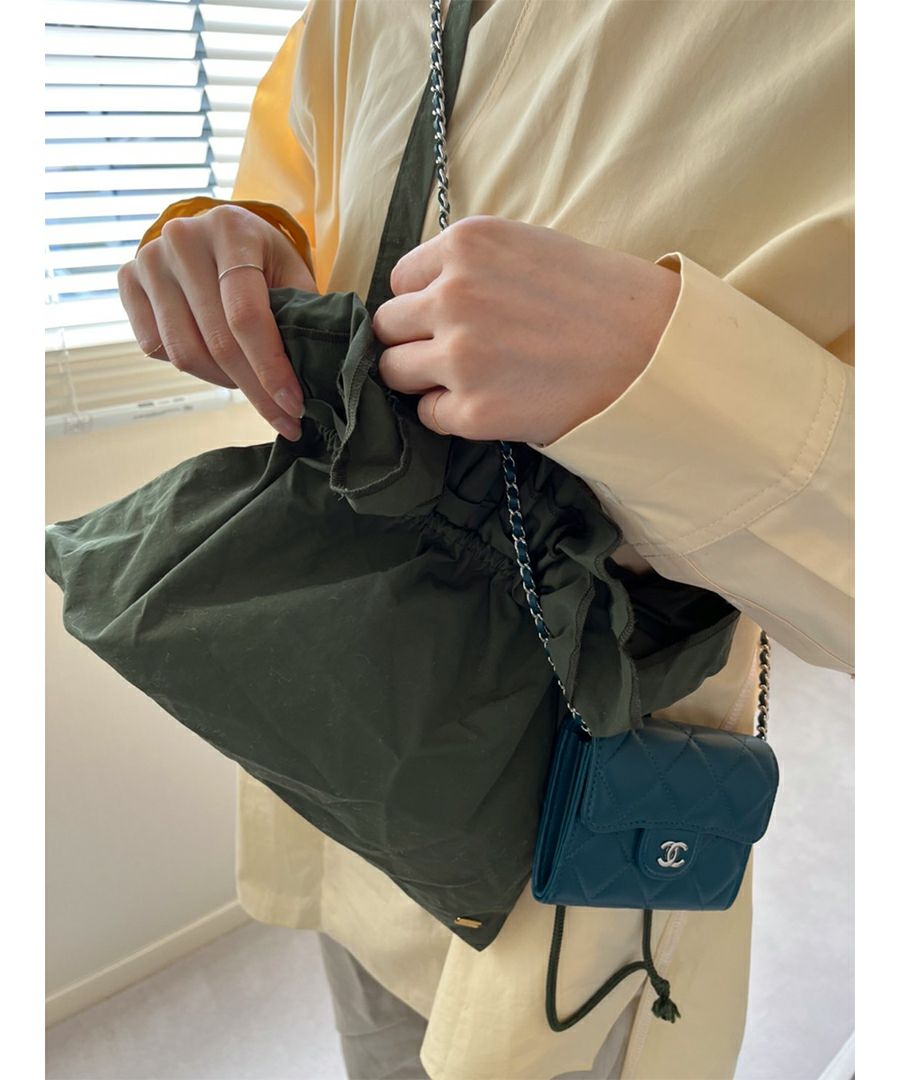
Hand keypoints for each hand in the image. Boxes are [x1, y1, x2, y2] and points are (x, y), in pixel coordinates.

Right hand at [118, 204, 316, 439]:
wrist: (216, 234)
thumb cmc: (263, 260)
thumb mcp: (291, 274)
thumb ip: (300, 316)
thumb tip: (313, 377)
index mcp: (232, 229)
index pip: (246, 315)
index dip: (271, 369)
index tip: (294, 406)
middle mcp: (183, 237)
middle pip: (217, 341)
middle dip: (254, 390)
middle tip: (282, 418)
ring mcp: (149, 258)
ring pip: (184, 353)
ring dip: (223, 382)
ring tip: (251, 386)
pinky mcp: (127, 279)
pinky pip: (155, 348)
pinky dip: (191, 367)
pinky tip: (217, 363)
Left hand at [372, 215, 680, 444]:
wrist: (655, 353)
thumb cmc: (603, 298)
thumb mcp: (529, 247)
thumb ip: (471, 264)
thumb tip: (422, 295)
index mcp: (466, 245)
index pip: (400, 279)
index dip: (423, 302)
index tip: (451, 316)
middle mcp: (453, 295)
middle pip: (388, 326)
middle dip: (414, 339)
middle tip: (455, 351)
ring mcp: (459, 356)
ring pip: (393, 371)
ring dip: (421, 377)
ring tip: (466, 379)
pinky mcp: (473, 410)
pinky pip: (428, 414)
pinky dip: (449, 413)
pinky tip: (488, 403)